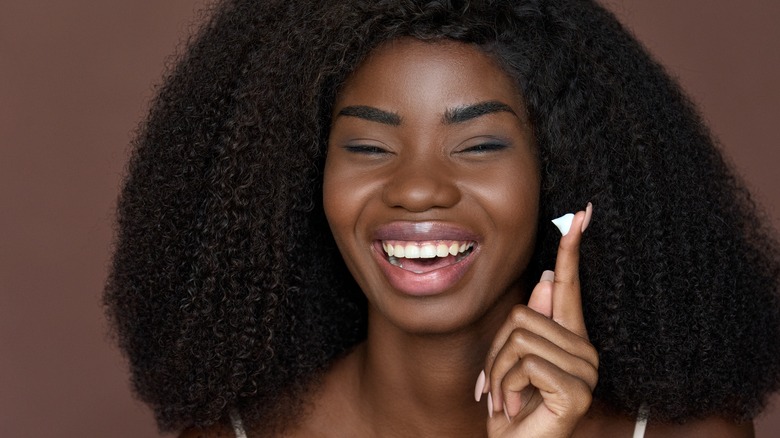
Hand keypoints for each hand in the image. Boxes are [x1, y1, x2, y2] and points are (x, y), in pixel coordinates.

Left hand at [478, 203, 597, 437]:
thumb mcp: (511, 360)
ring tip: (508, 398)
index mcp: (568, 338)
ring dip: (499, 371)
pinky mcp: (577, 389)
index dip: (572, 250)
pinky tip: (515, 407)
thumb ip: (532, 323)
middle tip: (499, 386)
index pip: (570, 286)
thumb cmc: (512, 407)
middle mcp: (584, 350)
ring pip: (520, 337)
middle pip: (523, 314)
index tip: (581, 213)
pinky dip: (506, 386)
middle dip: (497, 352)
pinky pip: (525, 362)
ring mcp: (585, 370)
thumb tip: (548, 279)